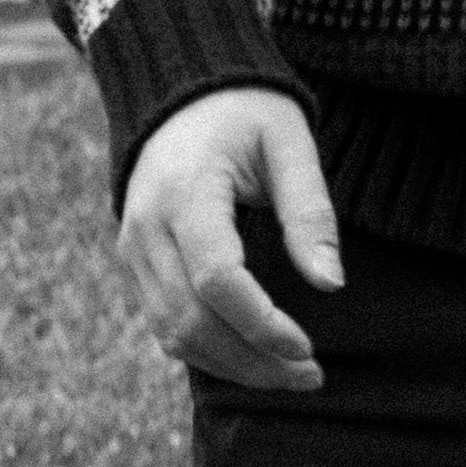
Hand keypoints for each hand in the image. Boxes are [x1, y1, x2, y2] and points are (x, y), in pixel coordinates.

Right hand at [116, 85, 341, 389]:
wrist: (180, 90)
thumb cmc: (247, 110)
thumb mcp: (290, 142)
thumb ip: (310, 212)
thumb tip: (331, 284)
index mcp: (188, 191)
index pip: (217, 278)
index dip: (261, 323)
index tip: (308, 347)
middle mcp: (147, 227)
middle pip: (191, 320)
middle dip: (252, 360)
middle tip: (310, 376)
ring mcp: (133, 248)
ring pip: (172, 333)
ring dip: (231, 365)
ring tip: (290, 375)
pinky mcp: (135, 261)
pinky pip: (163, 322)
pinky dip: (206, 349)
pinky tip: (252, 356)